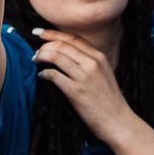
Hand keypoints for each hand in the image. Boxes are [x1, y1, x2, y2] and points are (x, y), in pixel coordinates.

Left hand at [32, 28, 134, 144]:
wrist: (118, 122)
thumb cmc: (109, 101)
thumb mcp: (104, 74)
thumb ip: (89, 62)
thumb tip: (66, 54)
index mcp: (99, 57)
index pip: (72, 38)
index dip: (53, 33)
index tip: (39, 32)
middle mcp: (92, 63)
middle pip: (62, 45)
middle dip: (44, 45)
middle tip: (35, 52)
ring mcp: (84, 77)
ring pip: (56, 56)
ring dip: (41, 57)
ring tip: (36, 61)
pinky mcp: (76, 91)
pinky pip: (54, 75)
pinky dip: (44, 73)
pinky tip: (42, 76)